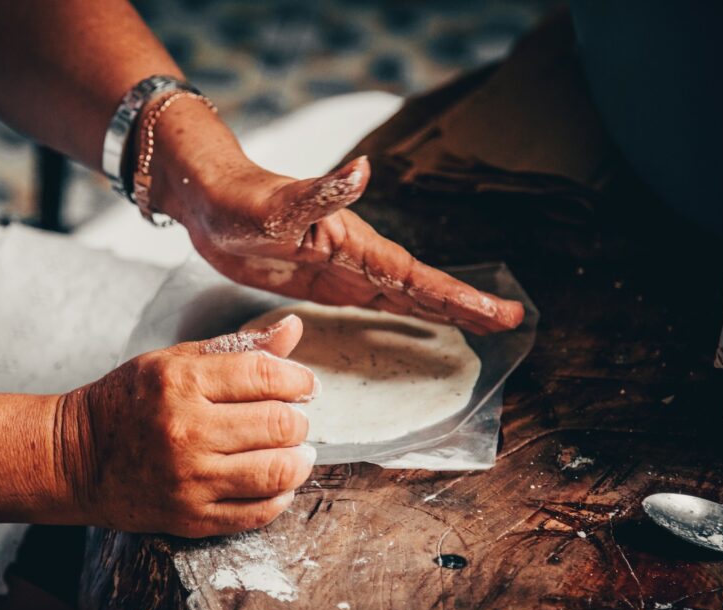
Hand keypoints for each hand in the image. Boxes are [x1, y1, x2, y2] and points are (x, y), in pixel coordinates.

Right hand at [53, 315, 318, 536]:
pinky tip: (276, 482)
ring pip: (277, 470)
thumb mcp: (174, 360)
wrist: (75, 459)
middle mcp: (185, 430)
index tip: (304, 385)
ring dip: (299, 459)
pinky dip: (280, 496)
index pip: (264, 374)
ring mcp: (189, 478)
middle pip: (278, 423)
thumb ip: (238, 347)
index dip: (298, 379)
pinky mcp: (191, 517)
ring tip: (296, 451)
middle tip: (294, 418)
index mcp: (180, 381)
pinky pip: (259, 512)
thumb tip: (294, 327)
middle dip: (298, 419)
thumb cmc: (128, 402)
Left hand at [147, 102, 522, 334]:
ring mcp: (345, 270)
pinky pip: (375, 303)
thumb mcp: (275, 204)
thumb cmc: (239, 201)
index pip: (417, 277)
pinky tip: (420, 322)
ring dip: (444, 311)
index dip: (458, 297)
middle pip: (423, 288)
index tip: (501, 314)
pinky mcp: (326, 282)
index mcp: (355, 244)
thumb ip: (319, 194)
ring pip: (406, 296)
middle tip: (511, 323)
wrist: (211, 202)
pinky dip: (405, 313)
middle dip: (467, 306)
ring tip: (483, 326)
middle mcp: (359, 258)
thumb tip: (362, 170)